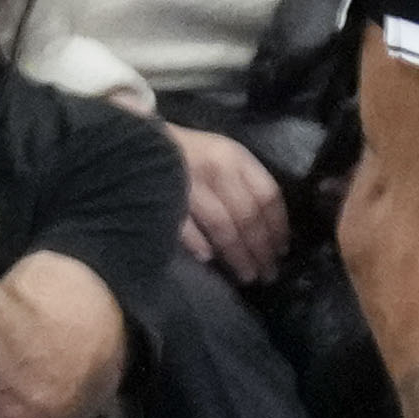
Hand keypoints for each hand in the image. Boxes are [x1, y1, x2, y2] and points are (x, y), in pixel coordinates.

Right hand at [170, 120, 289, 283]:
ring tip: (247, 276)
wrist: (136, 141)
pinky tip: (208, 259)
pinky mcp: (164, 196)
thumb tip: (271, 233)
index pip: (268, 194)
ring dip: (238, 256)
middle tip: (268, 275)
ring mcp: (190, 183)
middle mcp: (216, 168)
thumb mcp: (223, 157)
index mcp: (235, 156)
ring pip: (222, 226)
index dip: (279, 226)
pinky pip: (186, 227)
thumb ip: (244, 185)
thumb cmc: (190, 154)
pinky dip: (199, 244)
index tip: (282, 251)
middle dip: (261, 250)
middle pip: (247, 215)